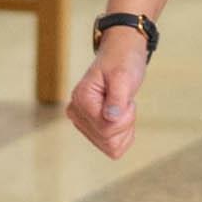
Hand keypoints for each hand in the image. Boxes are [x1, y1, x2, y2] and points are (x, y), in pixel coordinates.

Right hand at [67, 20, 151, 157]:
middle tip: (124, 101)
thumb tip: (111, 119)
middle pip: (108, 139)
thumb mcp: (123, 75)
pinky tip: (120, 116)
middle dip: (125, 123)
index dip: (125, 117)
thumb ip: (117, 97)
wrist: (121, 55)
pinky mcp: (90, 127)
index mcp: (81, 99)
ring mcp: (81, 122)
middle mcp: (76, 113)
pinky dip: (122, 135)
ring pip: (110, 146)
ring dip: (124, 129)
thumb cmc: (122, 61)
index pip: (106, 128)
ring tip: (121, 106)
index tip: (126, 98)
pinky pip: (111, 147)